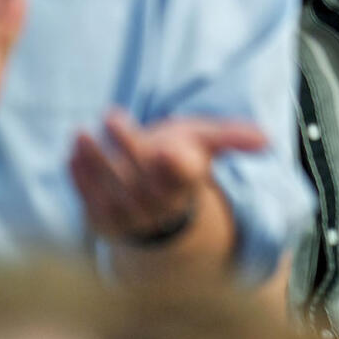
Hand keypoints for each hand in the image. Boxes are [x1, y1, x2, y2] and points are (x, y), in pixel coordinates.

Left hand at [69, 110, 265, 243]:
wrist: (156, 209)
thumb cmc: (179, 163)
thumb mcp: (205, 145)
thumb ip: (231, 138)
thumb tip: (267, 140)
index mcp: (186, 185)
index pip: (181, 177)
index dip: (174, 165)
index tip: (166, 147)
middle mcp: (159, 206)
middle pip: (143, 179)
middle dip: (128, 147)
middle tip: (111, 114)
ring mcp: (129, 218)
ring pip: (113, 192)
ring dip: (96, 163)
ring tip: (81, 135)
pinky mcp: (103, 223)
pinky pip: (90, 203)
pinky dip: (80, 181)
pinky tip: (72, 156)